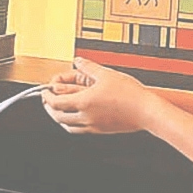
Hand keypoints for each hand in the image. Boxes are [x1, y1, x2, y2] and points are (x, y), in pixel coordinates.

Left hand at [42, 57, 164, 134]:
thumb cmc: (130, 94)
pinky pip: (79, 130)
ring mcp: (93, 126)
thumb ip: (88, 67)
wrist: (147, 112)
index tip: (45, 90)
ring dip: (58, 118)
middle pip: (58, 116)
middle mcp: (86, 116)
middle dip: (49, 108)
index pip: (56, 102)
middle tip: (47, 100)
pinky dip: (71, 124)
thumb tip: (78, 61)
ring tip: (58, 110)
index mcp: (84, 102)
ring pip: (67, 126)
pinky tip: (75, 117)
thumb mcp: (106, 74)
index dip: (46, 96)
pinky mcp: (101, 130)